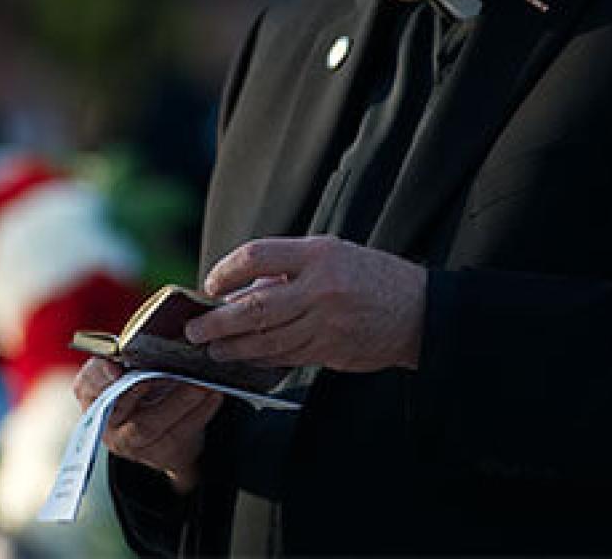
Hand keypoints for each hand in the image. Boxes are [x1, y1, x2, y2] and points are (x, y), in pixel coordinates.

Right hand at [73, 357, 222, 493]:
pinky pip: (178, 434)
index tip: (116, 366)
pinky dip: (200, 412)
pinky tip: (214, 395)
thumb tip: (164, 331)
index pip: (87, 383)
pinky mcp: (160, 454)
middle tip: (174, 370)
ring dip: (180, 400)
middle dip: (148, 384)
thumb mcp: (138, 370)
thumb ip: (138, 355)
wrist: (169, 431)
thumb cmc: (150, 388)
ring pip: (150, 424)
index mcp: (94, 394)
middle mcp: (108, 422)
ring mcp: (131, 443)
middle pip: (121, 405)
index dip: (99, 375)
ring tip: (203, 382)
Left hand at [185, 236, 426, 371]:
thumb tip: (241, 290)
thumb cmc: (370, 275)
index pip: (256, 256)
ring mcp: (326, 323)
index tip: (211, 284)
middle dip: (218, 322)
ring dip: (233, 347)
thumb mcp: (332, 253)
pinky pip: (285, 356)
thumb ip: (288, 267)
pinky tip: (244, 357)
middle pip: (254, 306)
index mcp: (318, 254)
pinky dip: (260, 357)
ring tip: (212, 349)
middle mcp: (320, 288)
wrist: (418, 310)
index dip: (226, 270)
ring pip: (266, 340)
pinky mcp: (331, 350)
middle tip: (194, 331)